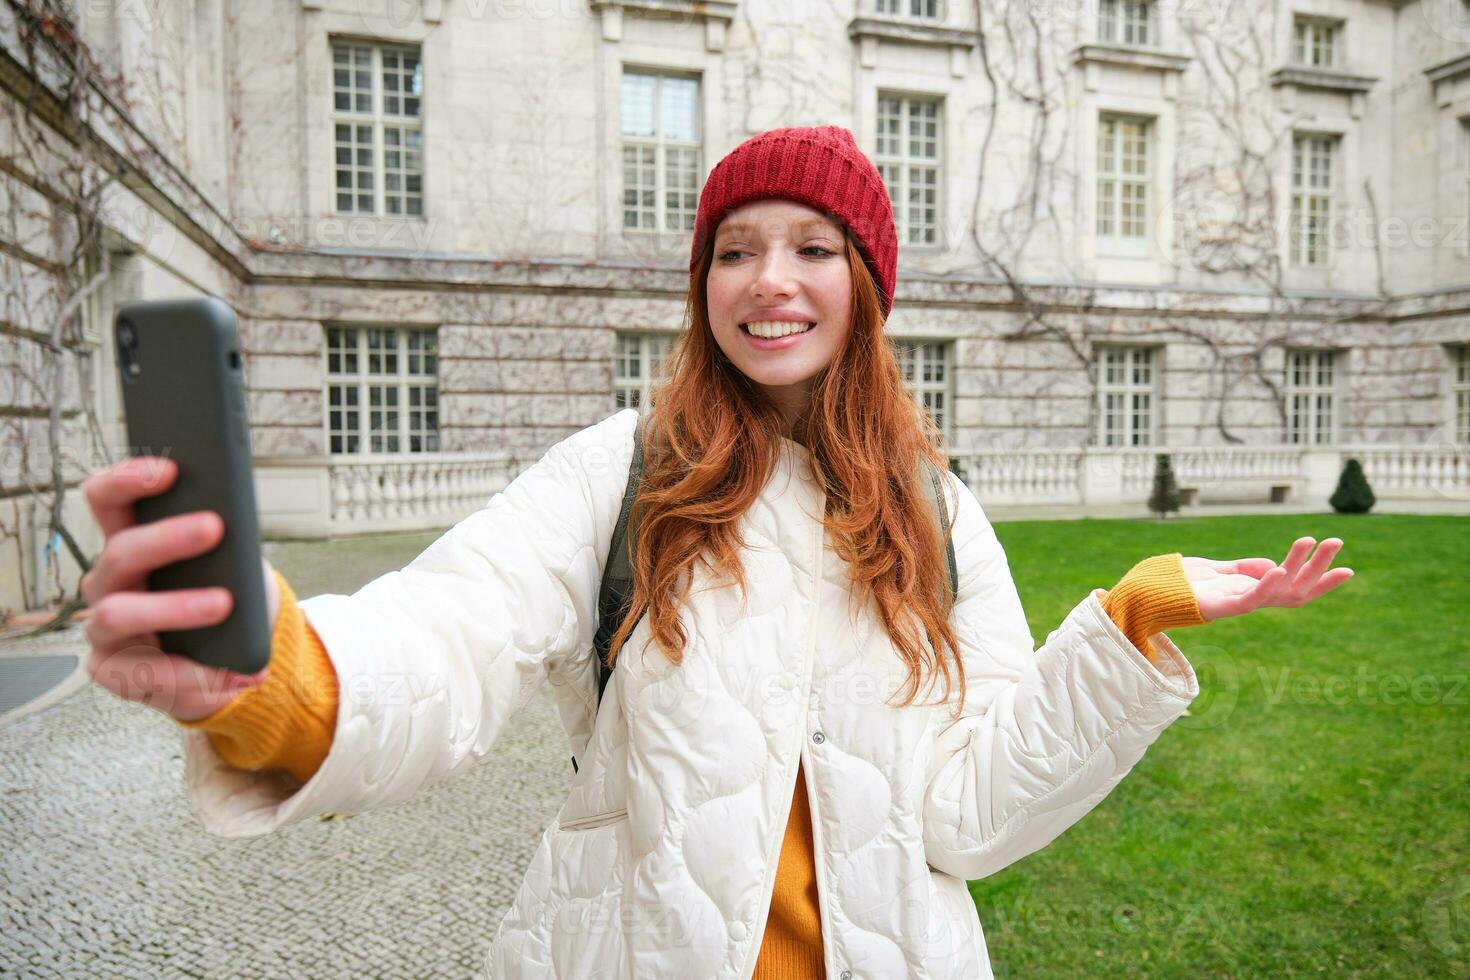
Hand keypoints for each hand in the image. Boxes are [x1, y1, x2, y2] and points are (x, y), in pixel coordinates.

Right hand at [79, 455, 277, 721]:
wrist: (228, 655)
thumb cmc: (224, 592)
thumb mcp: (232, 565)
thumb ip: (226, 545)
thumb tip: (237, 530)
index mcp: (129, 541)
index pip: (108, 499)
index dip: (128, 479)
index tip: (169, 468)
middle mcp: (108, 581)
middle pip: (120, 551)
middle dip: (166, 537)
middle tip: (214, 527)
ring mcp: (105, 627)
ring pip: (118, 613)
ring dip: (175, 606)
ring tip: (224, 604)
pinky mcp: (113, 671)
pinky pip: (144, 672)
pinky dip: (194, 673)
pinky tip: (232, 672)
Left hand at [1182, 536, 1353, 622]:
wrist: (1153, 592)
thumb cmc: (1184, 583)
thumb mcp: (1221, 570)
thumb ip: (1247, 569)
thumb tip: (1276, 567)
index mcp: (1255, 592)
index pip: (1296, 588)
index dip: (1321, 580)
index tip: (1347, 568)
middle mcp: (1252, 601)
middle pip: (1296, 588)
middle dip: (1319, 567)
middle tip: (1337, 542)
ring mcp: (1240, 605)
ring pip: (1280, 591)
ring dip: (1299, 566)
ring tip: (1314, 542)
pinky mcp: (1223, 606)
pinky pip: (1250, 598)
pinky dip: (1266, 585)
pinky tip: (1279, 569)